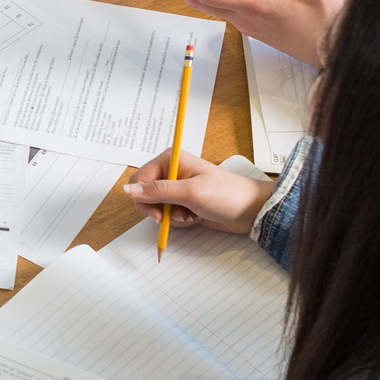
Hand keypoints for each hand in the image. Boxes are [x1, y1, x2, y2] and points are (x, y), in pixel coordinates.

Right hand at [122, 149, 274, 234]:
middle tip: (174, 215)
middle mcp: (171, 172)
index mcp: (170, 159)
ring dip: (171, 216)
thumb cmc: (226, 195)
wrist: (250, 210)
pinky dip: (179, 220)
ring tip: (191, 214)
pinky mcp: (183, 202)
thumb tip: (129, 190)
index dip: (144, 198)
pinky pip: (169, 215)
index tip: (157, 212)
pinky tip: (195, 217)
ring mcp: (177, 188)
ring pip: (156, 208)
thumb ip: (158, 191)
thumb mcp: (190, 192)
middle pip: (145, 194)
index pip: (139, 179)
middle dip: (158, 209)